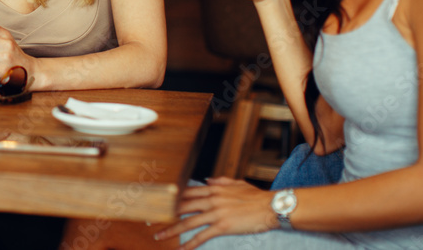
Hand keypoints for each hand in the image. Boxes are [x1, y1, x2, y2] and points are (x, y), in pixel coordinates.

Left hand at [154, 177, 276, 248]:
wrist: (270, 206)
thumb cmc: (256, 196)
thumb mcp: (237, 183)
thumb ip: (220, 181)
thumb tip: (207, 179)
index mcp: (214, 189)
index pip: (188, 193)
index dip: (173, 198)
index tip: (161, 202)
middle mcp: (212, 199)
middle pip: (182, 206)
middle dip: (165, 213)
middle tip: (151, 219)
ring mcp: (216, 213)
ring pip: (188, 222)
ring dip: (172, 230)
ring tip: (159, 236)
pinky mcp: (222, 226)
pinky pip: (202, 236)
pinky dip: (190, 243)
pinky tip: (181, 248)